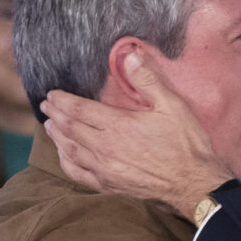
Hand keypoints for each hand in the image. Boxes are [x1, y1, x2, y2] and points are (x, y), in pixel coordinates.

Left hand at [41, 53, 231, 216]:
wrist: (194, 183)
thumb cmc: (185, 144)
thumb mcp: (172, 105)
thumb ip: (147, 79)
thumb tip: (130, 55)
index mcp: (118, 126)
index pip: (79, 110)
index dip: (62, 101)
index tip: (52, 94)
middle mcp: (105, 148)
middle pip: (70, 129)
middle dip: (55, 115)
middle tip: (46, 106)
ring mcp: (105, 169)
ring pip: (70, 150)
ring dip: (57, 136)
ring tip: (49, 126)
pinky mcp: (110, 186)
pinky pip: (78, 174)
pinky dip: (66, 162)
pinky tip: (64, 155)